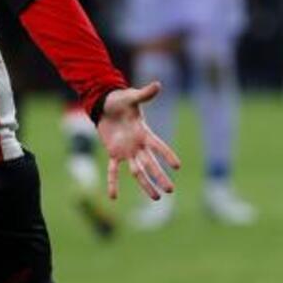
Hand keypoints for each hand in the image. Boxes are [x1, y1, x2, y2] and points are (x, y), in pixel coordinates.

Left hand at [97, 82, 181, 200]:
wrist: (104, 104)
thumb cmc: (120, 100)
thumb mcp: (131, 97)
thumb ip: (144, 94)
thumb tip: (158, 85)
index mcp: (144, 132)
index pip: (158, 145)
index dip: (167, 155)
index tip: (178, 166)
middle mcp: (137, 145)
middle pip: (150, 163)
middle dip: (159, 176)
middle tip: (170, 190)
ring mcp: (126, 150)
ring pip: (137, 171)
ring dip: (145, 184)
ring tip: (156, 198)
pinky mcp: (113, 153)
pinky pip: (113, 170)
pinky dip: (112, 182)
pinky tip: (113, 197)